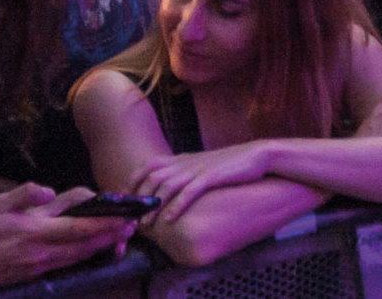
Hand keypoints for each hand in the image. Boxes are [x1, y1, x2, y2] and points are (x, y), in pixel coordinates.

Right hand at [0, 184, 135, 291]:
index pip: (79, 227)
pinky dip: (84, 257)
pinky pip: (66, 264)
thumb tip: (48, 190)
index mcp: (37, 230)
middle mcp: (43, 251)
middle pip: (85, 244)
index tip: (124, 216)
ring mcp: (41, 264)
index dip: (104, 223)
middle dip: (110, 236)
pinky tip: (91, 251)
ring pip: (78, 256)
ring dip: (101, 247)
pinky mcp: (36, 273)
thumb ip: (25, 194)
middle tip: (131, 226)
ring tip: (119, 238)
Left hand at [131, 145, 273, 223]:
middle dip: (138, 198)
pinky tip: (169, 220)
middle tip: (130, 218)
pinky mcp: (211, 176)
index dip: (133, 181)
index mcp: (182, 159)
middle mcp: (186, 162)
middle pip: (152, 177)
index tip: (124, 199)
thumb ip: (187, 174)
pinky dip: (176, 206)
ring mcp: (198, 169)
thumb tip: (172, 188)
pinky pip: (189, 192)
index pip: (148, 166)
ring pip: (167, 186)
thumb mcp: (203, 166)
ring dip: (153, 206)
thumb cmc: (231, 165)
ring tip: (145, 224)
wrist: (258, 156)